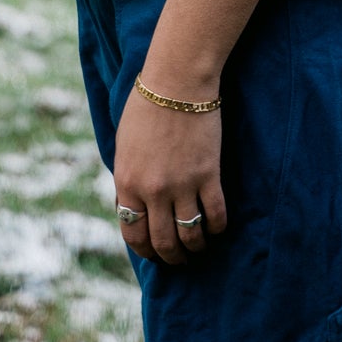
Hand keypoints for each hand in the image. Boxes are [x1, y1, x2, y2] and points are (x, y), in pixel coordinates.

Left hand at [113, 86, 226, 265]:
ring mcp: (182, 184)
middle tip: (180, 259)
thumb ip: (127, 180)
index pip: (133, 234)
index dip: (145, 250)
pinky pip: (214, 215)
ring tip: (199, 248)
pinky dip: (217, 228)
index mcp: (127, 183)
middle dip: (172, 257)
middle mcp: (153, 191)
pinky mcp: (208, 175)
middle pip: (163, 242)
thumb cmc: (146, 107)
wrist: (176, 82)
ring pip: (190, 235)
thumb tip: (130, 206)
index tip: (154, 254)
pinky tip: (217, 228)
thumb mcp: (123, 147)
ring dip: (195, 248)